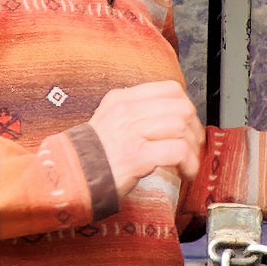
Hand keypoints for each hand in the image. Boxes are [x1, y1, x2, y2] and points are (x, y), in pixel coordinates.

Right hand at [89, 81, 204, 197]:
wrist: (72, 177)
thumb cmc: (93, 156)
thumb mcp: (110, 122)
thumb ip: (136, 114)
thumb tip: (172, 117)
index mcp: (122, 99)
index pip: (170, 89)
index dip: (187, 107)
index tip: (188, 125)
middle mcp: (127, 110)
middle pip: (181, 107)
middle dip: (194, 129)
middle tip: (192, 147)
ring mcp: (131, 132)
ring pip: (181, 127)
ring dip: (193, 149)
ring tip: (188, 163)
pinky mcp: (137, 155)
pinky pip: (178, 151)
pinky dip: (189, 163)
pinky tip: (185, 173)